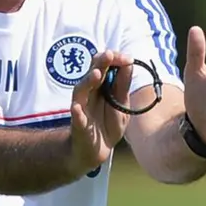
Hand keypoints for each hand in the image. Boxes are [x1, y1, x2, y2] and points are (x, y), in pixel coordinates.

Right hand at [68, 50, 133, 174]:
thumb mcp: (121, 103)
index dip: (114, 59)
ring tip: (97, 74)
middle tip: (108, 54)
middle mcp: (89, 92)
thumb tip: (129, 61)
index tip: (127, 58)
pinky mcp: (78, 124)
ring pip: (81, 90)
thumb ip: (123, 85)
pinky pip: (75, 117)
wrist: (98, 150)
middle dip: (100, 62)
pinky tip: (76, 108)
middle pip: (92, 73)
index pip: (104, 65)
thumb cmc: (108, 123)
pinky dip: (76, 112)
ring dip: (88, 81)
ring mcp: (82, 107)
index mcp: (101, 86)